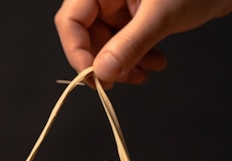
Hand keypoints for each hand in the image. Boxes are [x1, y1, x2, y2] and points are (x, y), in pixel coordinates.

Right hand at [54, 0, 231, 86]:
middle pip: (88, 35)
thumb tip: (103, 72)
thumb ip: (130, 44)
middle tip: (123, 81)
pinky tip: (157, 63)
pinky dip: (139, 58)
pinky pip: (127, 42)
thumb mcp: (160, 16)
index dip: (77, 51)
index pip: (70, 20)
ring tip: (146, 74)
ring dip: (124, 65)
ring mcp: (123, 5)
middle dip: (106, 62)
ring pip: (108, 43)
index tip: (95, 77)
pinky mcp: (138, 16)